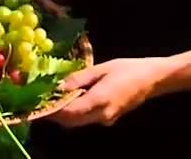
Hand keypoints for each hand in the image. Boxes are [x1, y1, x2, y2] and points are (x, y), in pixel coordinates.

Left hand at [50, 57, 165, 127]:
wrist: (153, 78)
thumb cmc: (128, 68)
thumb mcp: (101, 68)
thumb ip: (79, 79)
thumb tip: (58, 87)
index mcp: (99, 101)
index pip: (68, 113)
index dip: (51, 110)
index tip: (36, 103)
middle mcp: (101, 115)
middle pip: (70, 121)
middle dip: (54, 114)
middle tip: (40, 101)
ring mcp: (106, 119)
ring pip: (78, 122)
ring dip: (63, 114)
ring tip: (52, 98)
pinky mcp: (109, 118)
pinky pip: (87, 118)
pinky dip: (75, 112)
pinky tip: (71, 99)